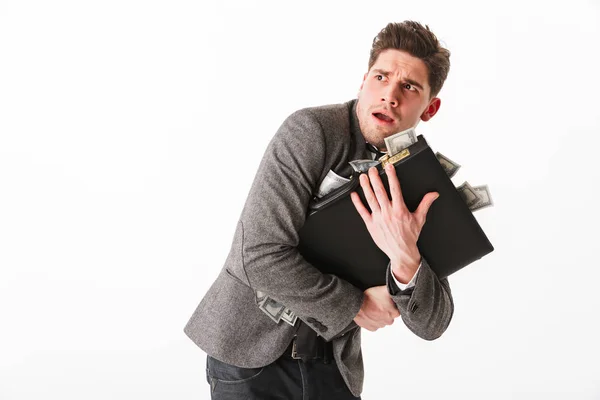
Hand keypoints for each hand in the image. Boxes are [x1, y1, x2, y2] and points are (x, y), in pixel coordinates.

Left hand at [350, 164, 438, 282]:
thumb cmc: (409, 236)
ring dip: (366, 187)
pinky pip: (362, 211)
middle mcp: (388, 212)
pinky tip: (354, 195)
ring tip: (363, 177)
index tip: (389, 167)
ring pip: (370, 199)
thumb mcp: (419, 219)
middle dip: (376, 179)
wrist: (401, 252)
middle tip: (372, 169)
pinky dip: (357, 203)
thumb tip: (433, 194)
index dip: (392, 176)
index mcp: (400, 210)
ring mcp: (378, 218)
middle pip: (380, 192)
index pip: (395, 189)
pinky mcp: (371, 224)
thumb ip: (425, 204)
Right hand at [353, 285, 399, 330]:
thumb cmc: (369, 297)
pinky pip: (375, 325)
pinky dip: (373, 321)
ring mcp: (380, 325)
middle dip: (386, 312)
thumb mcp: (383, 290)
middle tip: (379, 305)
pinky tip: (370, 314)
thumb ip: (392, 292)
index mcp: (393, 312)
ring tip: (373, 309)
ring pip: (382, 321)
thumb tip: (397, 291)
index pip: (397, 310)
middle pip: (390, 316)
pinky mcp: (372, 328)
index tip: (387, 303)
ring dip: (379, 316)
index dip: (392, 306)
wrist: (356, 304)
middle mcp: (388, 321)